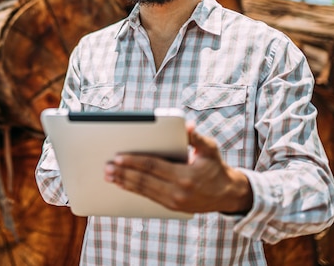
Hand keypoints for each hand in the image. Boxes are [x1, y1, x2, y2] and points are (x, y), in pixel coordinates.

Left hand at [104, 123, 252, 213]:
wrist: (227, 194)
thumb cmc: (216, 167)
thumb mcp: (210, 149)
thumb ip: (196, 137)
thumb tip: (186, 125)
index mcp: (186, 175)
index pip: (153, 166)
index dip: (134, 161)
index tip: (118, 157)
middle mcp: (178, 191)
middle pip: (144, 180)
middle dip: (123, 172)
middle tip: (107, 167)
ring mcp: (174, 201)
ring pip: (143, 190)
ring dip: (124, 182)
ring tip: (109, 175)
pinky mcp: (171, 207)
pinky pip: (148, 197)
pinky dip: (133, 190)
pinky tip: (122, 185)